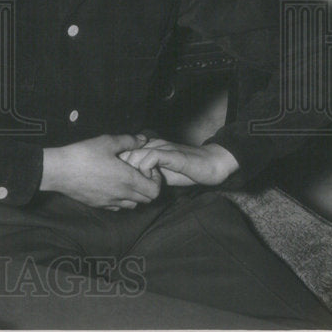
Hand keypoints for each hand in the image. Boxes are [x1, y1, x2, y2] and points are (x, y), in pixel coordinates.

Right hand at [40, 134, 161, 208]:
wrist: (59, 171)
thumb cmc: (83, 154)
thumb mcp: (107, 142)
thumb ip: (128, 141)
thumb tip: (143, 140)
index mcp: (127, 180)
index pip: (155, 191)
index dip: (156, 180)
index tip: (146, 168)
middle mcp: (122, 195)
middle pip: (146, 199)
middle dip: (147, 186)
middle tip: (137, 172)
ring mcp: (110, 202)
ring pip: (132, 204)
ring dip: (134, 194)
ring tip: (125, 179)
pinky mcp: (99, 205)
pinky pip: (117, 206)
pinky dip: (120, 199)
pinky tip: (111, 185)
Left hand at [119, 140, 238, 186]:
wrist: (212, 165)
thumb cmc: (187, 171)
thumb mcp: (161, 175)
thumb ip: (146, 176)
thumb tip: (129, 187)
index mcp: (148, 147)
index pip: (123, 153)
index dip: (119, 169)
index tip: (123, 184)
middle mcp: (152, 144)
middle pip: (124, 153)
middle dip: (123, 172)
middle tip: (132, 187)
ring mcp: (162, 147)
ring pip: (135, 154)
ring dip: (134, 172)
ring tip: (142, 185)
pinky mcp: (172, 154)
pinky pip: (151, 157)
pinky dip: (147, 170)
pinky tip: (153, 180)